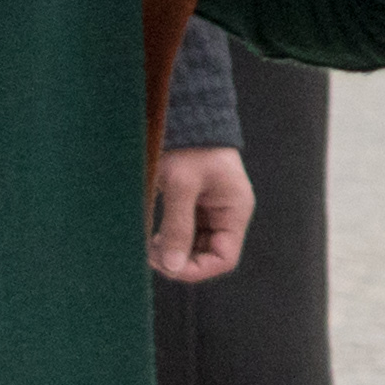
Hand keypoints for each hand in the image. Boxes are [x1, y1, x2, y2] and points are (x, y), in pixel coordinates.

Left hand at [151, 147, 254, 281]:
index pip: (224, 259)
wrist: (187, 114)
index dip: (197, 269)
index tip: (167, 264)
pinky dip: (170, 239)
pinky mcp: (196, 205)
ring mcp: (212, 211)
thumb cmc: (189, 145)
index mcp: (235, 211)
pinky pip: (186, 233)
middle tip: (150, 253)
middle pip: (208, 256)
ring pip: (195, 247)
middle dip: (180, 261)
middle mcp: (227, 214)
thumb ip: (177, 227)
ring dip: (173, 251)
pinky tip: (153, 237)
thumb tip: (172, 266)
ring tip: (149, 244)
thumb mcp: (181, 186)